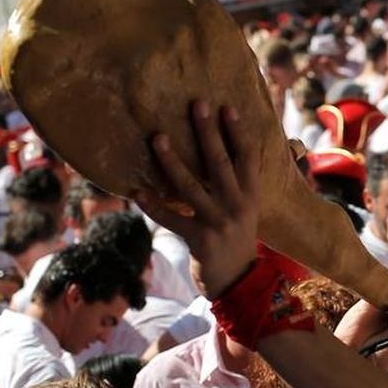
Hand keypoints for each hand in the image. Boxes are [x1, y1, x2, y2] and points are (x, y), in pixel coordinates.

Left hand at [135, 101, 258, 299]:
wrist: (239, 283)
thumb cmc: (239, 241)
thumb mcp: (249, 212)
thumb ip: (244, 185)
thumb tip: (243, 153)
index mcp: (251, 196)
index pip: (247, 158)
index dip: (238, 132)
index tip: (226, 107)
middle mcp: (236, 206)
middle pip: (219, 163)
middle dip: (207, 132)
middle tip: (196, 105)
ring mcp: (217, 223)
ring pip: (191, 187)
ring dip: (172, 161)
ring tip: (158, 137)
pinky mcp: (198, 240)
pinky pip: (171, 219)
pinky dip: (152, 206)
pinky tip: (136, 191)